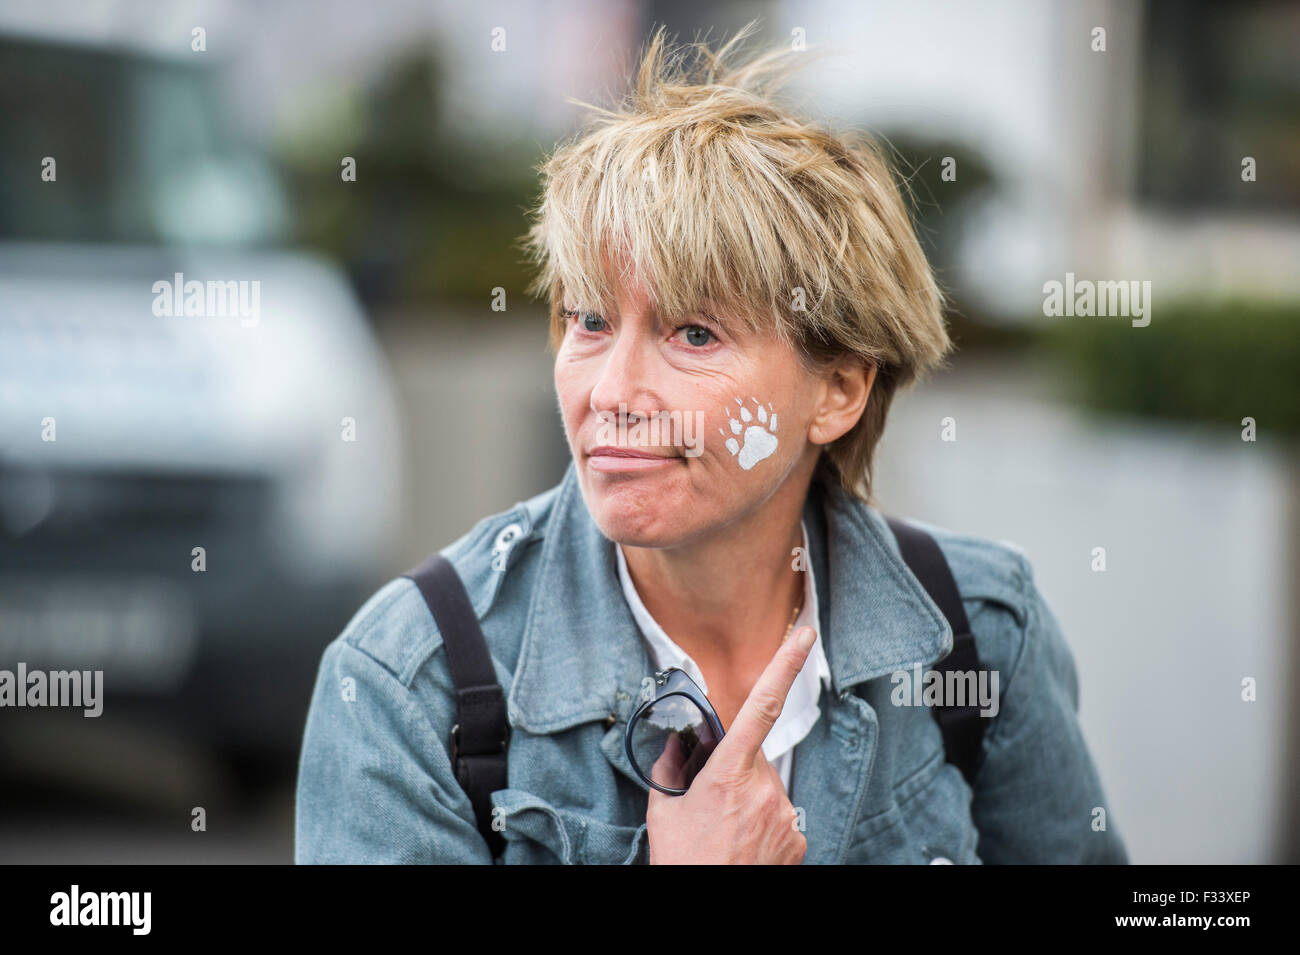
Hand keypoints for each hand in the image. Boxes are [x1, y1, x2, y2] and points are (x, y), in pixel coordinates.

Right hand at [645, 626, 815, 863]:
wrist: (708, 908)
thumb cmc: (682, 860)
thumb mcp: (664, 806)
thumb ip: (672, 764)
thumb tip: (680, 740)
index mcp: (728, 773)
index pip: (761, 706)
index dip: (785, 665)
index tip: (804, 635)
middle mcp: (764, 789)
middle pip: (754, 757)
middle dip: (735, 770)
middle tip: (711, 803)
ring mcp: (785, 815)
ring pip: (767, 788)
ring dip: (748, 799)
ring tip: (725, 831)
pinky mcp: (798, 838)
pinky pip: (780, 814)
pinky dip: (763, 822)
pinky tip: (743, 843)